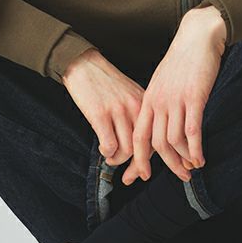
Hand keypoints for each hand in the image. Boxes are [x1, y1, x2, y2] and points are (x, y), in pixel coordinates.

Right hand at [61, 48, 153, 171]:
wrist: (84, 64)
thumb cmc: (106, 82)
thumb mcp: (130, 94)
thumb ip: (138, 115)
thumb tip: (145, 143)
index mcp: (145, 102)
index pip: (157, 137)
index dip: (156, 158)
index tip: (149, 172)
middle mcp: (136, 107)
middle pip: (146, 147)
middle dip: (139, 168)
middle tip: (131, 178)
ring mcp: (118, 111)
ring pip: (128, 150)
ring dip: (118, 160)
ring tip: (111, 158)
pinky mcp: (100, 114)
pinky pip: (109, 145)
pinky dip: (107, 153)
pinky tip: (104, 150)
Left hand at [121, 6, 226, 184]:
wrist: (197, 37)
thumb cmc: (182, 60)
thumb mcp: (163, 82)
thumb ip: (159, 103)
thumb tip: (160, 124)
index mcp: (148, 99)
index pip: (139, 136)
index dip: (139, 159)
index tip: (141, 175)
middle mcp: (159, 102)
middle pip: (157, 144)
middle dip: (167, 165)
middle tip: (180, 177)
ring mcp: (175, 101)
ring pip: (174, 141)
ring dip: (183, 160)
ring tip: (193, 169)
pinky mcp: (194, 98)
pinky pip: (192, 131)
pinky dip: (195, 149)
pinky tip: (201, 159)